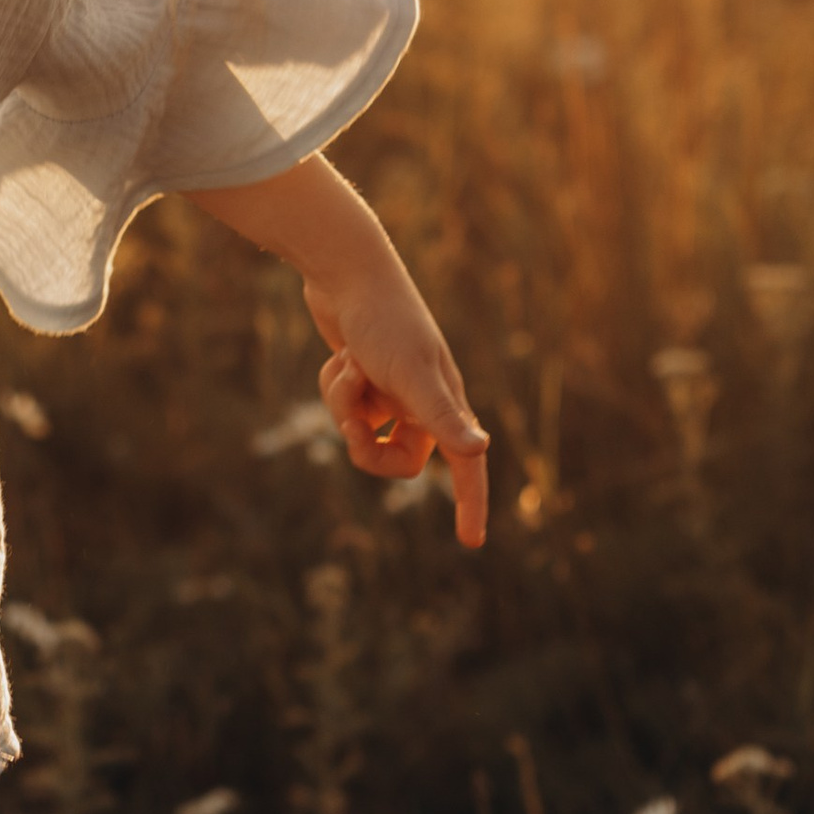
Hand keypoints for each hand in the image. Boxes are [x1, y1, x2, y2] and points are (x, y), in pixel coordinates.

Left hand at [303, 261, 490, 549]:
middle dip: (365, 446)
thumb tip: (479, 450)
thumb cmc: (384, 320)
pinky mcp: (363, 377)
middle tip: (350, 425)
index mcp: (445, 402)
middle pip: (395, 459)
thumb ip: (441, 415)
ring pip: (362, 431)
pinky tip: (339, 356)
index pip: (466, 465)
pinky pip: (343, 406)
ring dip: (345, 404)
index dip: (470, 504)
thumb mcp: (411, 372)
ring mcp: (390, 390)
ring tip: (347, 366)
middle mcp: (422, 400)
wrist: (348, 271)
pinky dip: (334, 385)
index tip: (471, 542)